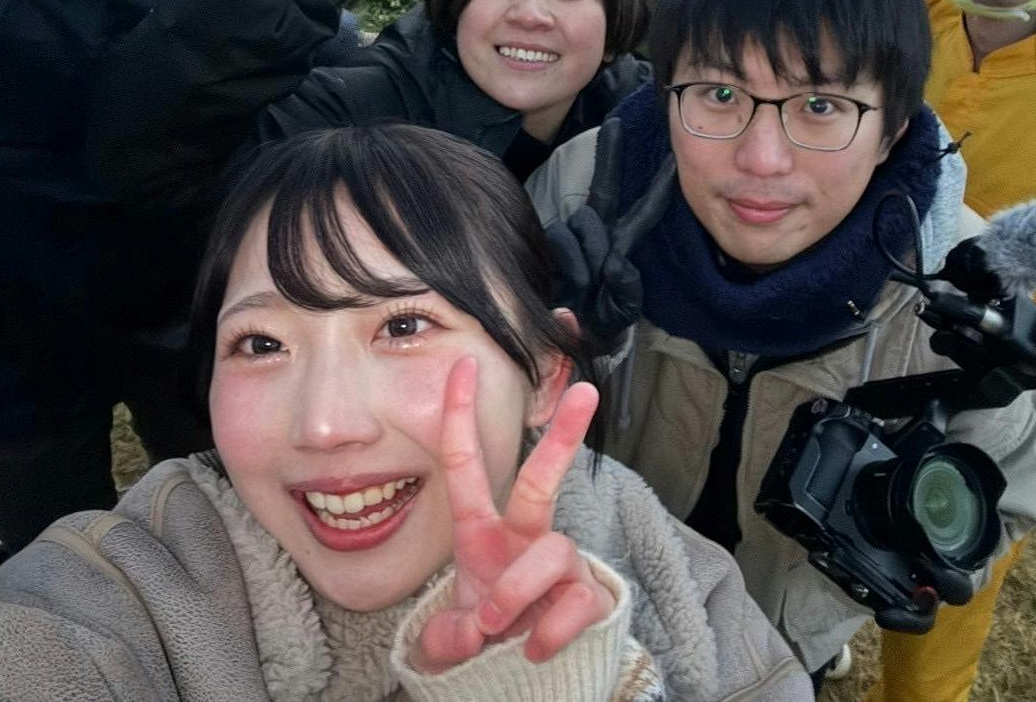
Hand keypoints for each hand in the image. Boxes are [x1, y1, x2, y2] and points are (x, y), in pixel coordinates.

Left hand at [416, 357, 608, 671]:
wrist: (522, 671)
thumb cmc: (488, 631)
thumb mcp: (453, 637)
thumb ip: (448, 637)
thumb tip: (466, 634)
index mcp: (482, 532)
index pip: (466, 467)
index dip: (460, 416)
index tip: (462, 365)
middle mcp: (524, 537)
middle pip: (540, 480)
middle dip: (562, 436)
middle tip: (585, 391)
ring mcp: (559, 564)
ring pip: (552, 552)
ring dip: (517, 592)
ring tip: (499, 628)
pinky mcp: (587, 595)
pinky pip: (574, 602)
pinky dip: (549, 633)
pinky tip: (535, 650)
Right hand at [545, 116, 671, 347]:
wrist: (568, 337)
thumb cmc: (599, 322)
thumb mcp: (622, 310)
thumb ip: (628, 290)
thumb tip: (618, 263)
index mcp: (622, 243)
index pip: (644, 209)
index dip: (659, 186)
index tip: (673, 159)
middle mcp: (597, 233)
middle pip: (602, 191)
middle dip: (608, 163)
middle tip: (613, 141)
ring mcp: (572, 236)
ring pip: (584, 222)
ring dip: (589, 252)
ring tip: (587, 283)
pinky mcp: (550, 243)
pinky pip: (563, 238)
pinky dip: (570, 261)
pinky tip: (572, 282)